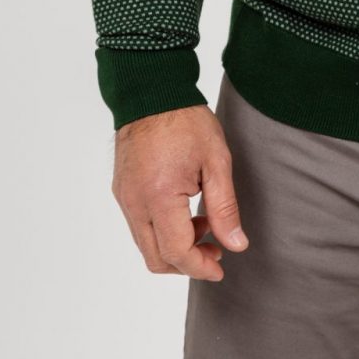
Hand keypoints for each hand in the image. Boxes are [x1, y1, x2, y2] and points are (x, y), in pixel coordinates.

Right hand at [111, 103, 249, 282]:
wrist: (152, 91)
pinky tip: (186, 210)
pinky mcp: (121, 191)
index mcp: (159, 196)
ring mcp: (124, 198)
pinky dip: (162, 231)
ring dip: (175, 247)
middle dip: (187, 264)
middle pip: (156, 258)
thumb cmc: (186, 121)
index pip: (176, 252)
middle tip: (216, 250)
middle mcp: (135, 203)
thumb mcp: (216, 160)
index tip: (221, 267)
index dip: (200, 267)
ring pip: (146, 245)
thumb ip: (225, 207)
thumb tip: (236, 244)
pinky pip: (140, 226)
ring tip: (205, 224)